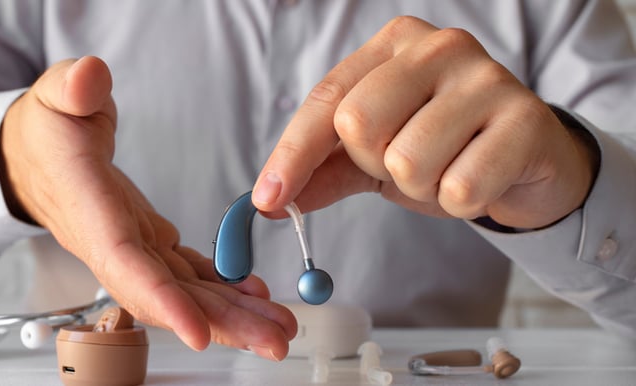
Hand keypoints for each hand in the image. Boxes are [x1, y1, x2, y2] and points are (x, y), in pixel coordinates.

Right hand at [0, 56, 295, 359]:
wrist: (35, 158)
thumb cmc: (45, 131)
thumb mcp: (52, 98)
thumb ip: (70, 90)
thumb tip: (89, 78)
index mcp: (90, 210)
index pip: (124, 263)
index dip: (161, 301)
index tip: (198, 332)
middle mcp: (114, 243)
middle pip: (168, 295)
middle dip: (220, 323)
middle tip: (275, 341)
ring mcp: (135, 248)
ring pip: (185, 292)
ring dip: (233, 315)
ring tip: (280, 327)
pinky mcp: (150, 242)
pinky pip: (189, 274)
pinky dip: (223, 288)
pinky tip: (257, 295)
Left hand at [252, 17, 598, 228]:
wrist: (525, 163)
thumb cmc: (444, 150)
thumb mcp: (374, 157)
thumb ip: (324, 171)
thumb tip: (271, 201)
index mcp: (393, 45)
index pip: (326, 100)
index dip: (292, 155)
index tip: (268, 201)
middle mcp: (438, 47)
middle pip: (359, 123)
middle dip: (375, 164)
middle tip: (408, 163)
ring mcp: (486, 77)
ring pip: (408, 161)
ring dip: (422, 186)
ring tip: (450, 169)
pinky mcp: (525, 118)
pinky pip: (460, 187)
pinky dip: (460, 201)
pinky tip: (482, 179)